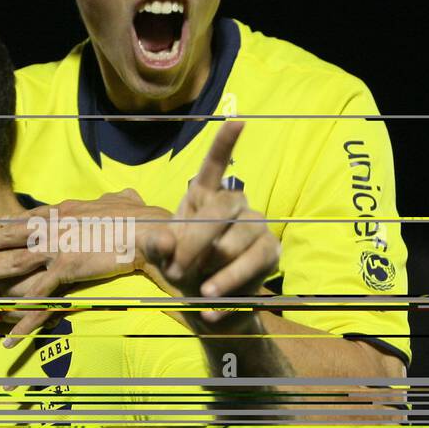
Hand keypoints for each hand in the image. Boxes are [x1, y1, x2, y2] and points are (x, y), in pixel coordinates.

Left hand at [0, 189, 172, 345]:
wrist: (147, 229)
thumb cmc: (142, 216)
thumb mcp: (126, 199)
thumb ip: (119, 199)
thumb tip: (126, 194)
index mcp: (66, 210)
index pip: (30, 216)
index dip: (8, 223)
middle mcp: (54, 226)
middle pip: (10, 235)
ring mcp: (56, 248)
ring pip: (13, 263)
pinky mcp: (64, 269)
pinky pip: (39, 299)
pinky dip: (24, 322)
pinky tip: (9, 336)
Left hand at [146, 121, 280, 331]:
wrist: (210, 306)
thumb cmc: (185, 272)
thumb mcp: (163, 259)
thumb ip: (157, 247)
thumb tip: (166, 241)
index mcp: (204, 197)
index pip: (214, 165)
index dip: (224, 144)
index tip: (237, 121)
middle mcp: (235, 204)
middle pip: (220, 209)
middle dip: (194, 244)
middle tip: (176, 273)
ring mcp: (257, 225)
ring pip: (233, 241)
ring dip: (210, 270)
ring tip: (198, 289)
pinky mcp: (271, 250)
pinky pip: (250, 264)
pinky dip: (227, 286)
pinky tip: (211, 305)